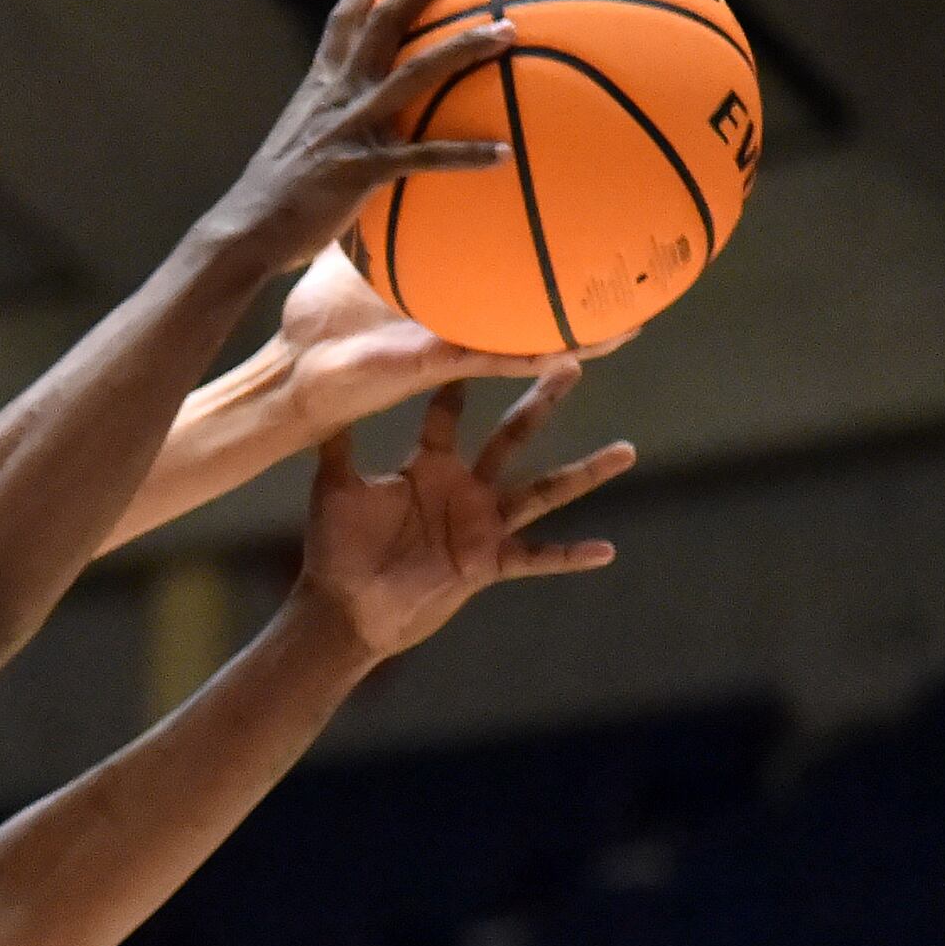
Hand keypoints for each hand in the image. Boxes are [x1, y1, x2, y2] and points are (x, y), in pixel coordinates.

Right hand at [200, 0, 517, 275]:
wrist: (246, 232)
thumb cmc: (275, 200)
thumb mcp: (297, 147)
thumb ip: (329, 130)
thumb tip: (356, 138)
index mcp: (319, 90)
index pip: (342, 24)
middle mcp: (337, 97)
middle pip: (384, 25)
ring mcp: (350, 130)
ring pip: (416, 74)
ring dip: (463, 48)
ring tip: (505, 31)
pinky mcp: (361, 170)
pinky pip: (423, 157)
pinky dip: (465, 155)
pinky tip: (503, 154)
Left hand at [276, 246, 630, 435]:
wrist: (291, 372)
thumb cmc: (317, 323)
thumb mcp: (348, 259)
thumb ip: (368, 223)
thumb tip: (373, 169)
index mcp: (442, 303)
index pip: (499, 276)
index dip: (538, 255)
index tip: (579, 224)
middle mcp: (460, 327)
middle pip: (532, 309)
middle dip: (578, 294)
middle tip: (629, 272)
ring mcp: (457, 350)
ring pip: (536, 342)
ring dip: (583, 336)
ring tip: (636, 322)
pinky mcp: (442, 366)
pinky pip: (501, 362)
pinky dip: (538, 357)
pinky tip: (579, 352)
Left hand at [295, 363, 632, 657]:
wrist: (344, 607)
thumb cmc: (337, 548)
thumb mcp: (335, 490)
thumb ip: (337, 446)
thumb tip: (318, 394)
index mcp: (429, 466)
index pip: (449, 413)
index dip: (459, 380)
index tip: (479, 339)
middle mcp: (465, 488)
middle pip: (512, 436)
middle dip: (541, 401)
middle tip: (574, 362)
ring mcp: (482, 524)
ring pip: (543, 490)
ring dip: (585, 473)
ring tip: (627, 450)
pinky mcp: (488, 562)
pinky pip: (537, 557)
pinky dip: (569, 556)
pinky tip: (607, 550)